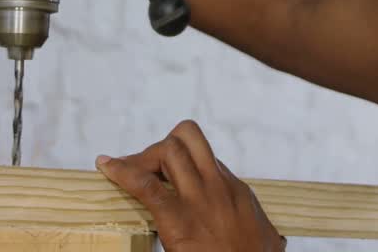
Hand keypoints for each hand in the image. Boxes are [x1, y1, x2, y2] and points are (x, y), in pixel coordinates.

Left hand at [96, 120, 285, 251]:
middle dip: (161, 147)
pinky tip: (106, 165)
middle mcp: (218, 186)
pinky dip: (121, 171)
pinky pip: (144, 183)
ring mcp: (199, 199)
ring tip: (124, 170)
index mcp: (236, 190)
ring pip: (167, 150)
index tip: (167, 176)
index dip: (181, 162)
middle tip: (146, 170)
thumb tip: (271, 238)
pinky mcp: (178, 218)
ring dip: (142, 157)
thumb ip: (258, 229)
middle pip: (186, 139)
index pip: (204, 156)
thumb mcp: (265, 239)